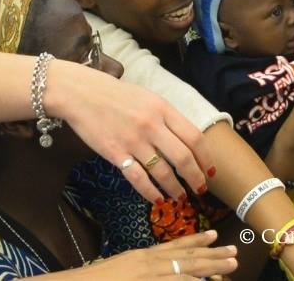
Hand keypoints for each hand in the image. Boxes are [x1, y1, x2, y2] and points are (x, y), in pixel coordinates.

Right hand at [47, 60, 215, 204]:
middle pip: (183, 158)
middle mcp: (152, 125)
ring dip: (175, 188)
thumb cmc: (118, 95)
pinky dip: (151, 192)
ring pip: (163, 172)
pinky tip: (158, 199)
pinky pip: (138, 178)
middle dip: (195, 177)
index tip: (210, 171)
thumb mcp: (149, 98)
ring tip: (180, 197)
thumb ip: (167, 117)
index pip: (194, 137)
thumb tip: (187, 140)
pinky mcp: (116, 154)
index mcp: (163, 109)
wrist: (83, 94)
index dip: (206, 158)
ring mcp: (134, 141)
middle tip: (200, 189)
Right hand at [80, 230, 236, 277]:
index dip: (196, 240)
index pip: (173, 247)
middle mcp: (147, 264)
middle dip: (212, 256)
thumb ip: (138, 268)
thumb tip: (153, 271)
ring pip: (185, 273)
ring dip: (209, 269)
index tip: (214, 234)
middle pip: (186, 258)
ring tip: (230, 266)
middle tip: (234, 254)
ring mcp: (147, 277)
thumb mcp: (119, 271)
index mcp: (141, 257)